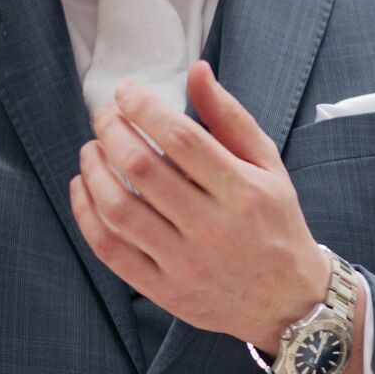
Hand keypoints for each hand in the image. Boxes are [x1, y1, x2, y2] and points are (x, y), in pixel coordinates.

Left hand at [69, 59, 331, 352]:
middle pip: (143, 169)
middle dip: (113, 131)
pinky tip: (84, 188)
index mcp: (242, 191)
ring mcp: (185, 263)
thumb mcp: (267, 165)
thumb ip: (229, 116)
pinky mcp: (165, 291)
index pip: (181, 138)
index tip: (125, 92)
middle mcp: (213, 228)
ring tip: (91, 148)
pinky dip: (87, 215)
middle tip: (104, 115)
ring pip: (120, 210)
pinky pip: (111, 251)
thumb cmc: (276, 222)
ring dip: (94, 170)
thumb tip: (196, 71)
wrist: (290, 302)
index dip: (144, 108)